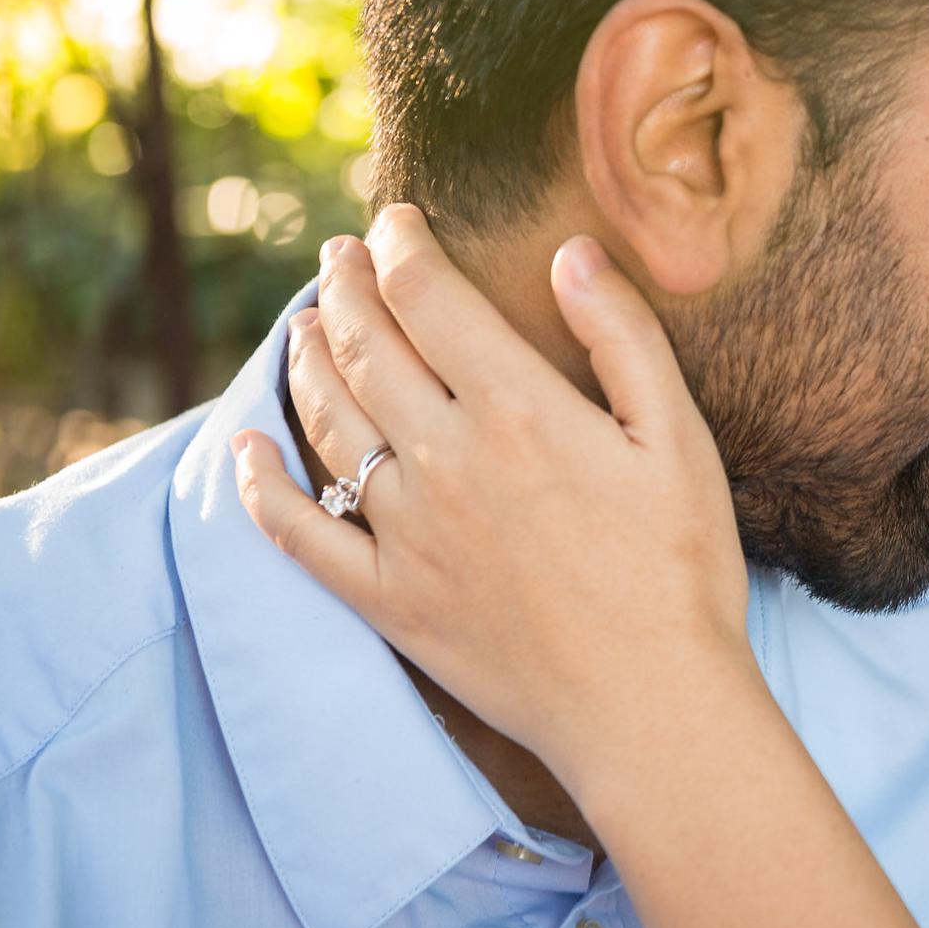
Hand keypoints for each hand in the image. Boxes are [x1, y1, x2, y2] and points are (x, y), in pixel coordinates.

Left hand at [231, 204, 755, 787]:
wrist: (651, 707)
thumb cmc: (682, 570)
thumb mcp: (680, 438)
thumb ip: (622, 337)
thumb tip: (572, 252)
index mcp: (518, 409)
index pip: (429, 297)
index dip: (402, 245)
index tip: (396, 219)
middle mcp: (445, 461)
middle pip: (365, 348)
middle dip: (343, 288)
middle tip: (337, 256)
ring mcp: (407, 534)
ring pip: (329, 424)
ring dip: (306, 361)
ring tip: (302, 325)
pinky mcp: (389, 600)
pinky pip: (301, 535)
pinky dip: (261, 488)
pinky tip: (245, 449)